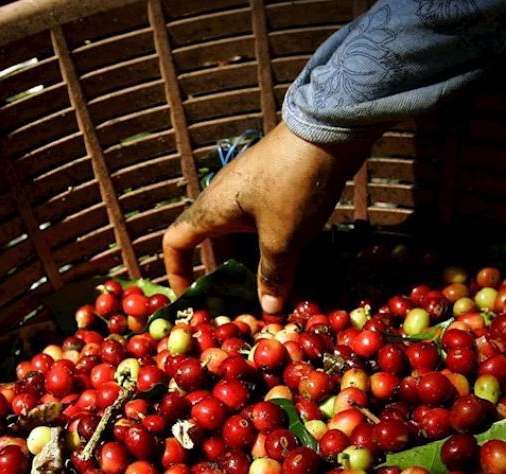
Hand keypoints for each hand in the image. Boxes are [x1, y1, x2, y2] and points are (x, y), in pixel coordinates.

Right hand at [162, 122, 376, 313]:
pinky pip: (262, 224)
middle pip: (213, 245)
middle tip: (241, 305)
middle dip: (225, 278)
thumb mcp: (283, 238)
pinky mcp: (274, 186)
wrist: (330, 130)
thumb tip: (268, 311)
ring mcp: (250, 191)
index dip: (177, 273)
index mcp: (211, 210)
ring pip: (242, 236)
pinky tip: (293, 264)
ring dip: (253, 264)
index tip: (191, 300)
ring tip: (271, 292)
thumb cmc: (293, 185)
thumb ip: (273, 276)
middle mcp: (223, 199)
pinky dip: (270, 247)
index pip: (176, 243)